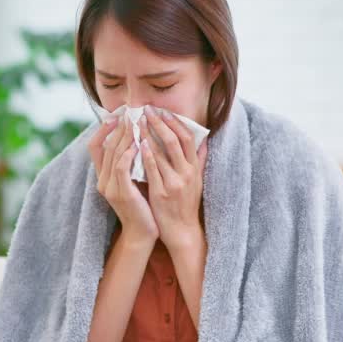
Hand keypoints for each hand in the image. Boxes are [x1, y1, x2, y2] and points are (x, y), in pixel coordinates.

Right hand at [89, 114, 157, 243]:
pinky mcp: (121, 193)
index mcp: (103, 177)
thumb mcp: (134, 182)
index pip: (95, 148)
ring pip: (113, 155)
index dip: (103, 130)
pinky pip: (121, 168)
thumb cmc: (143, 206)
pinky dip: (128, 154)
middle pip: (105, 147)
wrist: (142, 234)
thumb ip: (132, 164)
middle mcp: (102, 181)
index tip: (115, 116)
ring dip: (125, 137)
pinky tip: (138, 143)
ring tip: (135, 122)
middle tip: (129, 113)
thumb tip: (139, 140)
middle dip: (117, 129)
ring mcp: (110, 188)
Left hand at [140, 106, 206, 252]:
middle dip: (160, 123)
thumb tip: (205, 140)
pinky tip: (138, 144)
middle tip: (147, 110)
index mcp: (194, 168)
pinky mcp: (161, 193)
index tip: (163, 111)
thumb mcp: (197, 181)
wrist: (182, 230)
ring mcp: (174, 183)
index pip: (187, 139)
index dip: (175, 123)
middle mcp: (186, 173)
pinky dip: (146, 156)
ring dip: (149, 135)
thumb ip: (199, 160)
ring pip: (162, 153)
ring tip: (138, 122)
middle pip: (174, 141)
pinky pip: (152, 171)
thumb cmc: (187, 204)